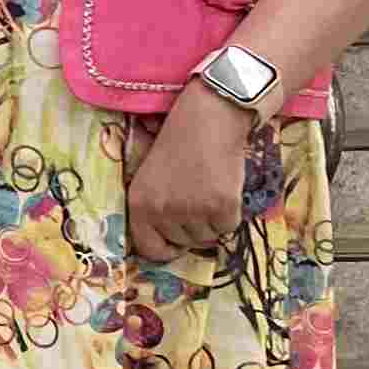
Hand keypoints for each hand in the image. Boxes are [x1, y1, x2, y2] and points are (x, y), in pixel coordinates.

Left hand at [128, 94, 253, 268]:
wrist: (208, 120)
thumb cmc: (178, 145)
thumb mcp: (149, 178)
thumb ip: (154, 209)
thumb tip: (169, 244)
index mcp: (139, 205)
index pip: (150, 249)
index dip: (167, 248)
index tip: (177, 243)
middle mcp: (162, 211)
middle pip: (184, 243)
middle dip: (193, 228)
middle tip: (197, 199)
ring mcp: (193, 210)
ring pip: (208, 237)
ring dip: (212, 221)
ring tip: (209, 189)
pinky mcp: (222, 206)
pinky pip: (228, 227)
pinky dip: (230, 213)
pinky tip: (223, 188)